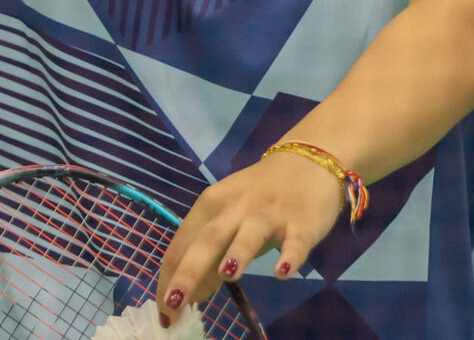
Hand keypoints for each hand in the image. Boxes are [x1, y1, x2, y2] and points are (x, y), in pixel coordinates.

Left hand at [152, 150, 345, 323]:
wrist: (309, 161)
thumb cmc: (260, 196)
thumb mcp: (229, 219)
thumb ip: (210, 254)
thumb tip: (188, 296)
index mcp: (211, 204)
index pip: (182, 244)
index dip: (169, 279)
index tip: (164, 312)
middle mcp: (236, 207)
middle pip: (207, 240)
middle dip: (188, 272)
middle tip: (173, 304)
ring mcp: (269, 214)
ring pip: (249, 234)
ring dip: (237, 253)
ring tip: (227, 275)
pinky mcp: (301, 222)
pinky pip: (295, 242)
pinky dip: (289, 256)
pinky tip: (282, 272)